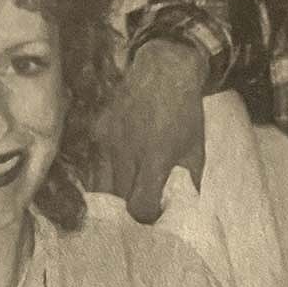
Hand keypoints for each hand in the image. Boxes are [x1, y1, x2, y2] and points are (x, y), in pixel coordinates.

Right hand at [95, 40, 207, 222]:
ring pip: (100, 186)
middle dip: (129, 210)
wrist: (164, 70)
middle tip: (139, 207)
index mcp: (156, 156)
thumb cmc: (185, 113)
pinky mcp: (96, 131)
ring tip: (125, 195)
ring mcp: (107, 140)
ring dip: (112, 196)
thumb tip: (183, 212)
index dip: (147, 216)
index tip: (153, 214)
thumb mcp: (195, 150)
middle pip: (118, 200)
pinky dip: (101, 176)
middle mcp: (127, 150)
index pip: (140, 205)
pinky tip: (113, 176)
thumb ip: (189, 183)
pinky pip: (92, 165)